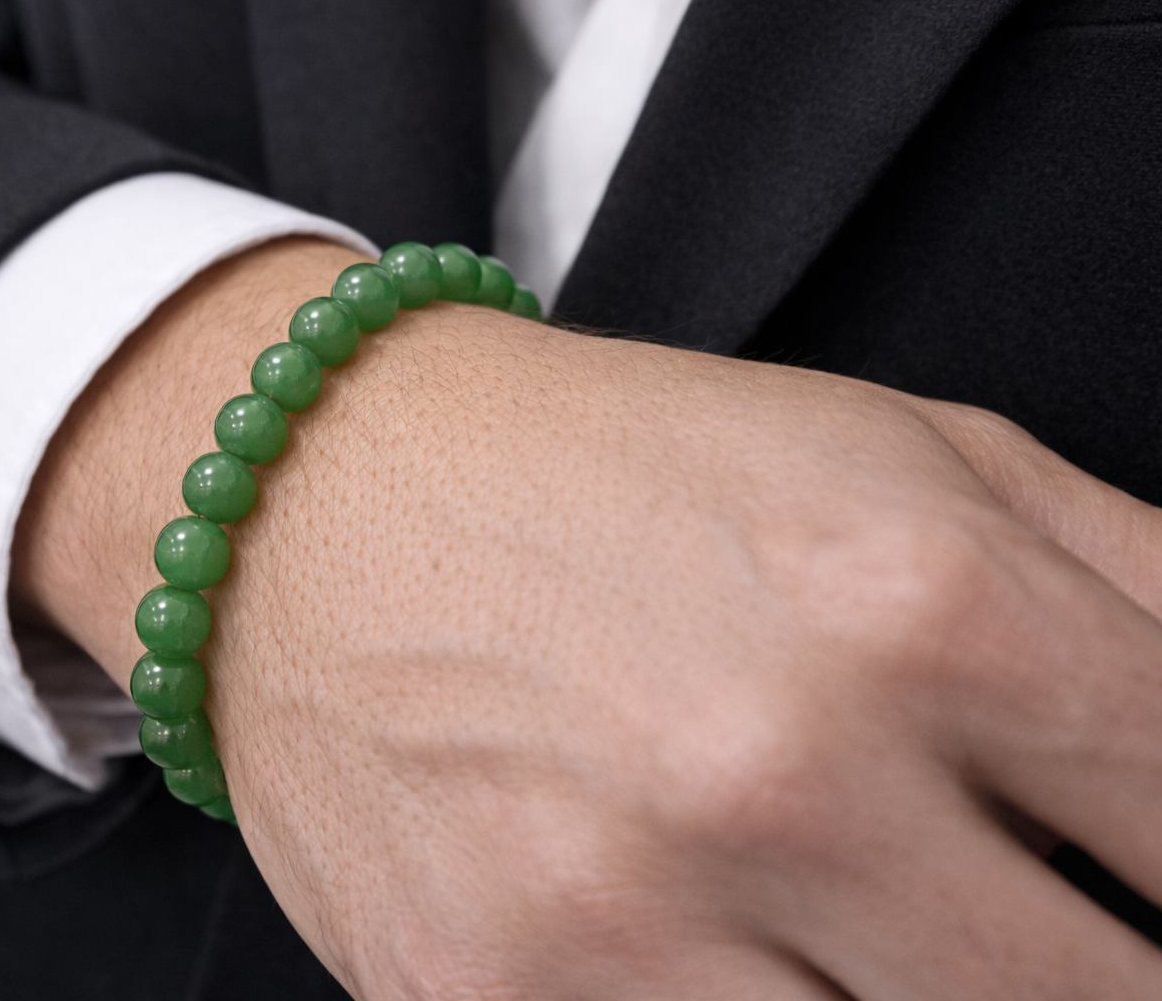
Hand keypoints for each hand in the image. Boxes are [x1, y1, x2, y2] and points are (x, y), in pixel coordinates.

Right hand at [13, 238, 1161, 998]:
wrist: (321, 496)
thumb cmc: (615, 471)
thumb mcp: (904, 452)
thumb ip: (1141, 588)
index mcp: (920, 601)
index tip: (1143, 876)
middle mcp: (779, 769)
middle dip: (1092, 970)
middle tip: (1036, 927)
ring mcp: (623, 916)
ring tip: (891, 937)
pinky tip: (765, 959)